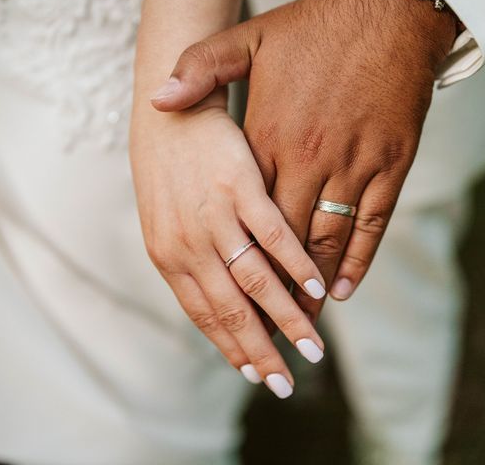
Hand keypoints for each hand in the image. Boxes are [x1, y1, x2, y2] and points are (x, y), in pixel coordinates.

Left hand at [130, 89, 326, 397]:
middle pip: (233, 308)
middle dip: (262, 350)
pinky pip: (274, 235)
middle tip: (285, 383)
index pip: (204, 313)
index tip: (255, 373)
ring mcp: (216, 213)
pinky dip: (297, 264)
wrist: (170, 101)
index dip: (231, 346)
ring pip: (257, 280)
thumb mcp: (167, 215)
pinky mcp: (242, 183)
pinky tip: (317, 286)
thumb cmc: (173, 157)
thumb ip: (187, 251)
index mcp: (169, 254)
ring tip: (311, 347)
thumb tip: (213, 289)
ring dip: (287, 317)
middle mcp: (190, 241)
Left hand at [152, 0, 456, 319]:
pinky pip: (371, 226)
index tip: (225, 298)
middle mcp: (308, 160)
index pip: (243, 218)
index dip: (235, 263)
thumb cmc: (316, 28)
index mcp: (267, 138)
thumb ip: (200, 69)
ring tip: (300, 326)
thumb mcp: (249, 38)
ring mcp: (352, 165)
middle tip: (261, 334)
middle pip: (281, 245)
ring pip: (325, 243)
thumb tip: (156, 100)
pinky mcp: (389, 165)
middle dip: (270, 295)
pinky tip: (343, 289)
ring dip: (311, 290)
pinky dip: (356, 262)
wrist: (388, 11)